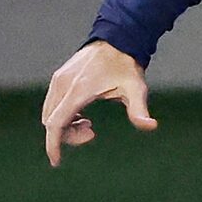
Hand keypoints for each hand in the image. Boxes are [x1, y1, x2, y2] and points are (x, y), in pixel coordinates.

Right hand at [40, 40, 155, 166]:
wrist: (117, 39)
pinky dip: (62, 116)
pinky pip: (53, 105)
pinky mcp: (59, 77)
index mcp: (78, 90)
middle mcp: (63, 84)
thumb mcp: (135, 89)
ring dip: (65, 126)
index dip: (53, 145)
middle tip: (91, 132)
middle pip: (51, 122)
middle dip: (67, 135)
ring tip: (88, 124)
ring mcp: (59, 79)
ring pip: (50, 114)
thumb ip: (139, 111)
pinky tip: (81, 115)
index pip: (55, 124)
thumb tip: (151, 126)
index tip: (56, 162)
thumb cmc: (126, 66)